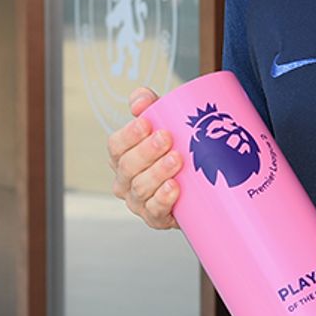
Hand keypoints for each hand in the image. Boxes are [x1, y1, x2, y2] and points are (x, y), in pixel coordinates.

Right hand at [108, 87, 183, 229]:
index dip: (129, 135)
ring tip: (177, 159)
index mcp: (122, 156)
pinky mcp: (155, 218)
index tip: (147, 123)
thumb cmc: (175, 150)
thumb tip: (141, 98)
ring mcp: (138, 201)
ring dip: (158, 173)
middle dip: (147, 151)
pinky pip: (154, 212)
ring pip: (140, 188)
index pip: (116, 145)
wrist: (199, 186)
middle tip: (167, 138)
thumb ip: (150, 105)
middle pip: (127, 167)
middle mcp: (125, 180)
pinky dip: (163, 200)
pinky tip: (174, 188)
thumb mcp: (164, 124)